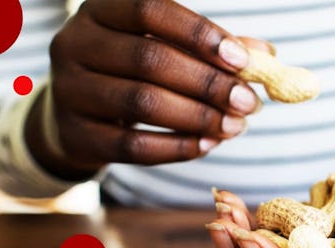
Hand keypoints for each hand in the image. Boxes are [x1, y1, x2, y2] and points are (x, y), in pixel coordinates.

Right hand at [27, 0, 267, 178]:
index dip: (199, 34)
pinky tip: (207, 145)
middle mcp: (76, 43)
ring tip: (235, 126)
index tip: (243, 61)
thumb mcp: (164, 48)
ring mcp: (69, 90)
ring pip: (142, 102)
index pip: (150, 10)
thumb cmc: (132, 72)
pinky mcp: (75, 135)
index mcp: (101, 10)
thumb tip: (266, 55)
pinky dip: (177, 147)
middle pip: (149, 59)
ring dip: (199, 117)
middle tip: (250, 102)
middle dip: (208, 83)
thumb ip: (211, 48)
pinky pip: (132, 146)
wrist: (77, 116)